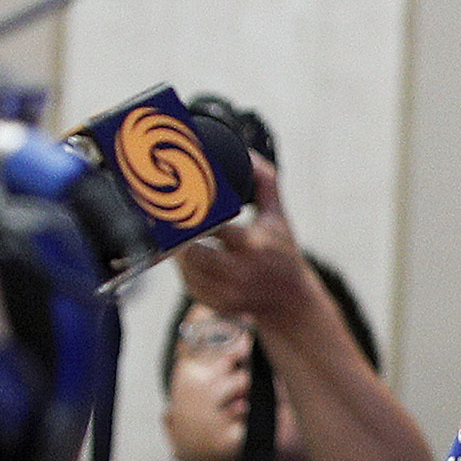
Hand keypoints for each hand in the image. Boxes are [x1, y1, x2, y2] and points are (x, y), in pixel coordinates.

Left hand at [174, 160, 318, 325]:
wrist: (291, 302)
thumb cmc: (283, 254)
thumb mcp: (279, 218)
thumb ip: (266, 184)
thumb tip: (250, 156)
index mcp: (255, 246)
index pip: (217, 228)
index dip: (197, 216)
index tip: (185, 203)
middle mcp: (240, 272)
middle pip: (194, 253)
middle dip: (180, 237)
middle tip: (169, 220)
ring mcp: (227, 292)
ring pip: (186, 269)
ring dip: (177, 252)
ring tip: (174, 236)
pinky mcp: (216, 304)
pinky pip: (188, 284)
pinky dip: (184, 269)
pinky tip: (186, 257)